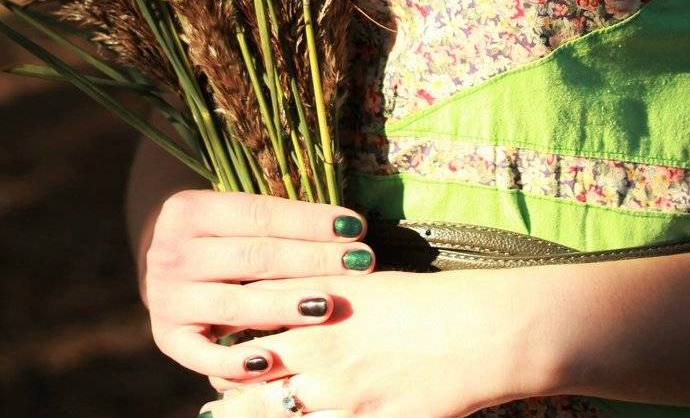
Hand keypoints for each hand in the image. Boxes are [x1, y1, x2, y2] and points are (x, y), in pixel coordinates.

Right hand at [143, 189, 374, 380]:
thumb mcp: (230, 218)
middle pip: (253, 257)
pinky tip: (269, 362)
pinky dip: (234, 361)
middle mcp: (171, 252)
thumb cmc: (217, 237)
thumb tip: (346, 230)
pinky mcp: (166, 337)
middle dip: (311, 259)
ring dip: (283, 306)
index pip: (259, 214)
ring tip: (327, 305)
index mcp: (189, 209)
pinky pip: (202, 355)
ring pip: (234, 303)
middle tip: (358, 264)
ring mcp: (166, 297)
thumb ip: (273, 224)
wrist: (162, 268)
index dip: (309, 221)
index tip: (355, 228)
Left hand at [198, 264, 555, 417]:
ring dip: (247, 410)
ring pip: (270, 410)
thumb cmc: (423, 301)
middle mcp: (319, 345)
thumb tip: (280, 294)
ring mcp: (339, 392)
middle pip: (248, 368)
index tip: (213, 340)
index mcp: (318, 302)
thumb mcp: (362, 284)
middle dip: (229, 378)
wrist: (476, 331)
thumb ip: (316, 291)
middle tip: (214, 389)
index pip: (251, 316)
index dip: (226, 334)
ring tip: (226, 412)